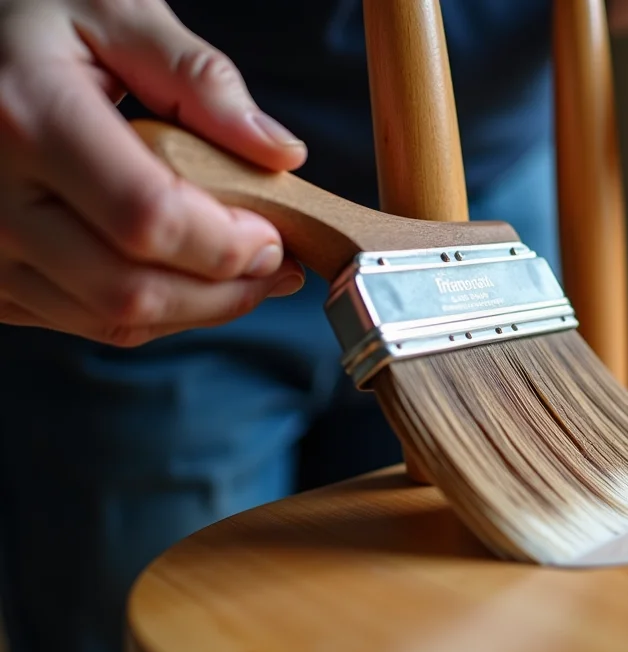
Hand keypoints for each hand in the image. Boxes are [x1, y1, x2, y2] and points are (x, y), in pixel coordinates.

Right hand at [0, 0, 308, 346]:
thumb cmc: (28, 16)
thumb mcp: (112, 9)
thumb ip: (199, 78)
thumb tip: (278, 152)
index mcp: (28, 117)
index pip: (146, 218)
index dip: (224, 244)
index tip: (273, 237)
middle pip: (129, 288)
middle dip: (224, 291)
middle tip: (272, 266)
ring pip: (108, 319)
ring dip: (194, 311)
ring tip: (240, 275)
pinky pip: (79, 323)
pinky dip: (148, 313)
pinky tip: (182, 279)